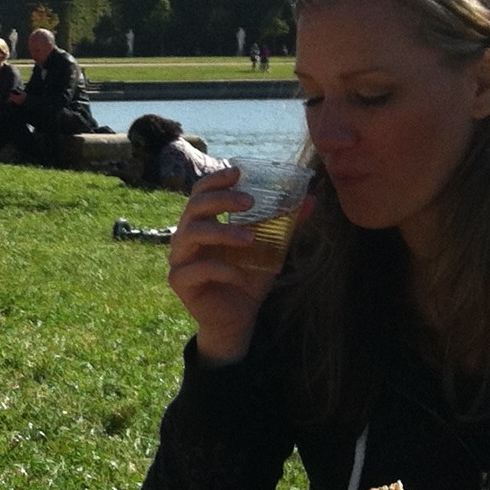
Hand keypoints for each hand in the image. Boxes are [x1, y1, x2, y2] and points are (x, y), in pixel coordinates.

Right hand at [168, 164, 304, 363]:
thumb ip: (284, 225)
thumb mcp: (270, 248)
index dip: (216, 179)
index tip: (239, 172)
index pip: (201, 192)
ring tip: (249, 238)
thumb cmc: (248, 278)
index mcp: (204, 223)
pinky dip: (220, 268)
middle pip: (193, 207)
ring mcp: (180, 259)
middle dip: (221, 200)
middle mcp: (187, 236)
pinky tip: (238, 274)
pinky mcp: (180, 281)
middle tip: (250, 202)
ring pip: (191, 234)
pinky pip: (196, 269)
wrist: (238, 317)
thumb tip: (310, 200)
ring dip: (222, 232)